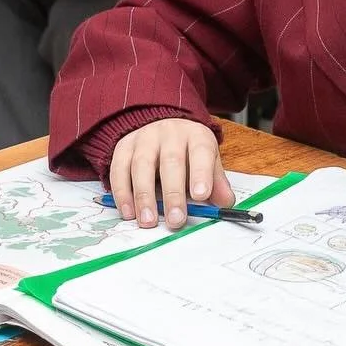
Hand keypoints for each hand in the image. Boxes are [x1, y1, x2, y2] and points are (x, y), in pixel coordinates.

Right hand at [108, 119, 235, 229]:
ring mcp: (144, 138)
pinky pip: (119, 169)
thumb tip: (226, 203)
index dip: (201, 173)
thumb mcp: (207, 160)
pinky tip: (129, 212)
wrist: (160, 124)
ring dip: (144, 196)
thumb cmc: (187, 149)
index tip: (201, 196)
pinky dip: (122, 193)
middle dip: (173, 193)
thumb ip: (216, 182)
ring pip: (142, 165)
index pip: (201, 152)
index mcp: (195, 135)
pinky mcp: (123, 147)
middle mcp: (170, 133)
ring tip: (149, 221)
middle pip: (171, 161)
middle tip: (176, 219)